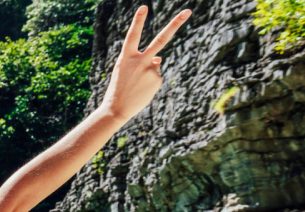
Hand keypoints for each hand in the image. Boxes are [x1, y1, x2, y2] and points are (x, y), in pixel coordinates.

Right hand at [100, 6, 190, 122]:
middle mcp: (139, 61)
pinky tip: (142, 90)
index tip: (144, 7)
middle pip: (160, 39)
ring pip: (155, 65)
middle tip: (187, 11)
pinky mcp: (157, 79)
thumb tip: (159, 59)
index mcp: (126, 57)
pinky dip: (150, 83)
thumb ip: (142, 61)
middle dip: (175, 24)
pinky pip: (156, 77)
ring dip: (147, 74)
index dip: (138, 21)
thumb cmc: (118, 88)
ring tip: (136, 86)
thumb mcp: (125, 71)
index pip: (132, 35)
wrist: (116, 109)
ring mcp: (150, 70)